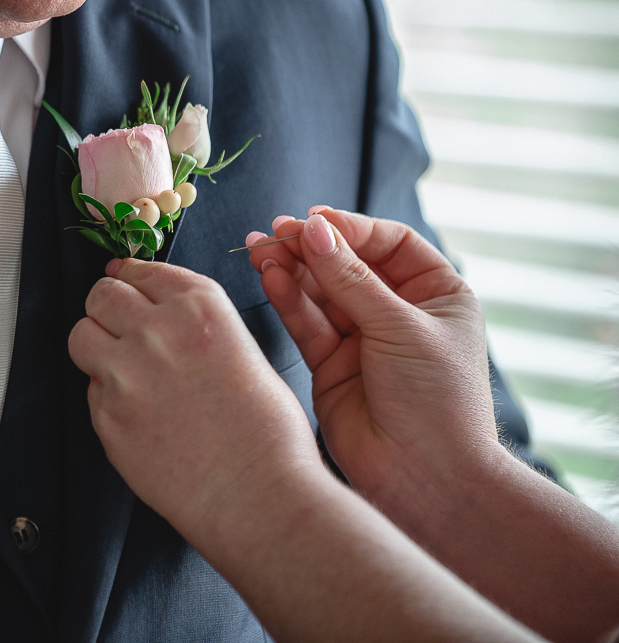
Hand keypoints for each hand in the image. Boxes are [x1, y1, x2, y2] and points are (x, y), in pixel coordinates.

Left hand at [67, 259, 320, 533]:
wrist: (257, 495)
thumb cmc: (267, 435)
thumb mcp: (246, 350)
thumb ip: (197, 325)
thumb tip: (161, 315)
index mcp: (200, 307)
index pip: (143, 271)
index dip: (129, 277)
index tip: (122, 280)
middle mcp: (158, 330)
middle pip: (102, 295)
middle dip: (107, 306)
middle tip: (113, 322)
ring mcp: (126, 373)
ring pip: (81, 335)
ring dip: (96, 345)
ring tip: (118, 367)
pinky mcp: (106, 415)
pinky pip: (91, 390)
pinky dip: (106, 397)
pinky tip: (138, 414)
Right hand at [246, 209, 498, 502]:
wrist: (426, 477)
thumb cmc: (437, 401)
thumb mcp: (400, 327)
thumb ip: (351, 277)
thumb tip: (314, 229)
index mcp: (436, 293)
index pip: (388, 243)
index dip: (350, 228)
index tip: (313, 220)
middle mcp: (399, 312)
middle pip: (348, 263)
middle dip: (311, 248)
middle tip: (274, 233)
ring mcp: (363, 338)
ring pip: (320, 291)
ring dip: (292, 270)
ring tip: (261, 251)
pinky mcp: (331, 364)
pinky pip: (306, 323)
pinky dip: (288, 300)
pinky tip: (271, 278)